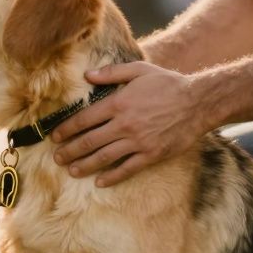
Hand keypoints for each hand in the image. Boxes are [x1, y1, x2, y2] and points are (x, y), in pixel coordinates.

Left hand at [50, 61, 208, 186]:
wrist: (198, 102)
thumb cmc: (167, 83)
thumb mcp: (139, 70)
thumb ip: (111, 73)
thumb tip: (86, 75)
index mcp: (118, 103)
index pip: (84, 119)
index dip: (66, 129)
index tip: (55, 137)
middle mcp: (125, 124)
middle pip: (90, 141)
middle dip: (70, 150)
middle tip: (57, 158)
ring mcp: (138, 141)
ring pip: (105, 157)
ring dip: (85, 165)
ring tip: (71, 171)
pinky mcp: (152, 155)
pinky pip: (128, 169)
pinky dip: (112, 177)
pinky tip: (100, 182)